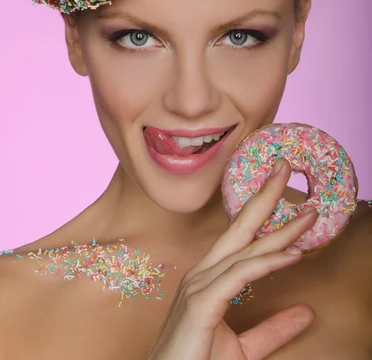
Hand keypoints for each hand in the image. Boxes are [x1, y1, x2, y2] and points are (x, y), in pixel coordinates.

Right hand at [146, 158, 316, 359]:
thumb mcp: (243, 348)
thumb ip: (272, 329)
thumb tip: (306, 312)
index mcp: (209, 278)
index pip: (240, 237)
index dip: (263, 211)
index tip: (283, 188)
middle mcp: (203, 274)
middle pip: (239, 228)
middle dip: (264, 196)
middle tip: (284, 168)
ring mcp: (199, 285)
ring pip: (245, 249)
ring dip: (279, 229)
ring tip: (309, 215)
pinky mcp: (201, 303)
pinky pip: (240, 276)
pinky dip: (267, 262)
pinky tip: (293, 255)